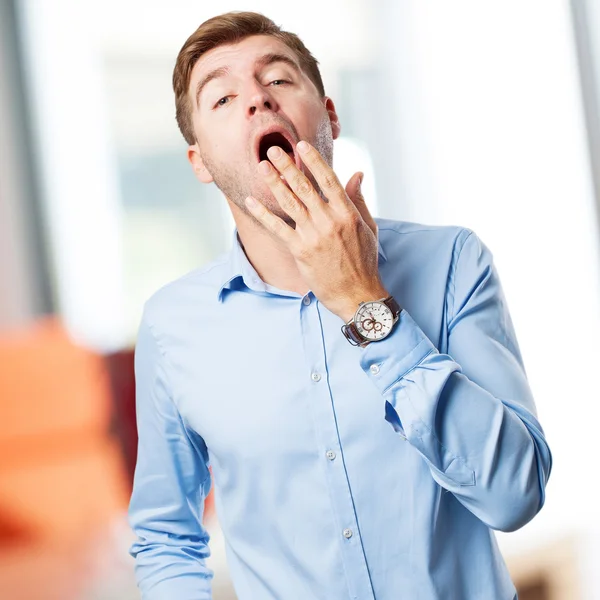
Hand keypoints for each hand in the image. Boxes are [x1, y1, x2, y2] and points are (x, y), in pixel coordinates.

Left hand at [244, 141, 388, 322]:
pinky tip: (251, 201)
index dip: (313, 161)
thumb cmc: (364, 261)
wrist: (356, 294)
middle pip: (304, 187)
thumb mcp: (368, 227)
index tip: (302, 145)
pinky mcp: (299, 250)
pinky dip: (262, 213)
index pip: (328, 179)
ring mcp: (313, 235)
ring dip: (274, 182)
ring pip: (289, 202)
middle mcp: (329, 221)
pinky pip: (277, 227)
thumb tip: (356, 173)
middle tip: (272, 149)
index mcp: (347, 213)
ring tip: (262, 166)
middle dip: (287, 165)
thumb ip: (359, 199)